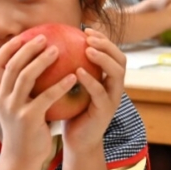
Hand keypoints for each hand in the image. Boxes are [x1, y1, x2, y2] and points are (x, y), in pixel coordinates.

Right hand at [0, 34, 77, 164]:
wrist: (22, 157)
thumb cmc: (23, 129)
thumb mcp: (15, 106)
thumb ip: (20, 88)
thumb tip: (34, 64)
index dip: (7, 48)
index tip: (22, 36)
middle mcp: (1, 99)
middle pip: (12, 66)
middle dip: (27, 48)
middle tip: (44, 38)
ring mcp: (13, 108)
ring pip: (25, 77)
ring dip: (42, 61)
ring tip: (57, 50)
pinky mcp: (28, 119)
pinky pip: (46, 97)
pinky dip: (60, 85)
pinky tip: (73, 77)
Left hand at [61, 29, 124, 152]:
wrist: (76, 140)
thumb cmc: (70, 110)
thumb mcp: (69, 85)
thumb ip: (67, 68)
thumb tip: (50, 44)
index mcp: (107, 78)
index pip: (112, 52)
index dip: (103, 39)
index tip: (85, 29)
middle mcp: (114, 87)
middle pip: (121, 59)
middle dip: (107, 44)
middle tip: (89, 36)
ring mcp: (112, 99)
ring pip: (117, 74)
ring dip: (103, 59)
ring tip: (88, 49)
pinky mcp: (105, 112)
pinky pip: (101, 93)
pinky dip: (91, 81)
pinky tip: (78, 72)